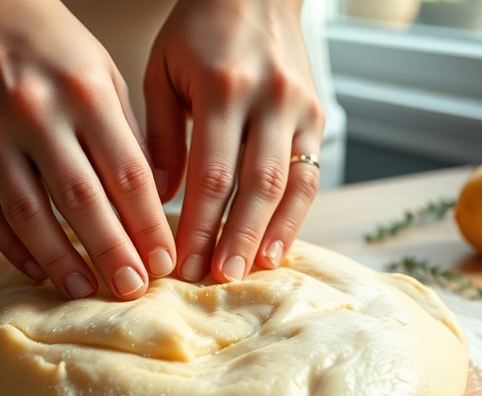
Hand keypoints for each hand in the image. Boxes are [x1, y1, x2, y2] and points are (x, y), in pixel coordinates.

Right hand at [0, 0, 175, 299]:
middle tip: (132, 289)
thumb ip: (128, 139)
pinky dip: (13, 247)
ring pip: (30, 214)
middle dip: (111, 251)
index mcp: (86, 94)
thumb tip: (155, 206)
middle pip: (81, 200)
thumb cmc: (57, 52)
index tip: (164, 262)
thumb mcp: (105, 78)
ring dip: (60, 260)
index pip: (126, 174)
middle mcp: (37, 114)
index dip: (147, 224)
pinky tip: (37, 270)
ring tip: (85, 290)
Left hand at [145, 0, 324, 282]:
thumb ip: (163, 135)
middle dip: (235, 239)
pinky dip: (295, 216)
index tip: (182, 263)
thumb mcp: (164, 70)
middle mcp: (269, 100)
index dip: (198, 224)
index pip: (211, 172)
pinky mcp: (318, 115)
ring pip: (290, 185)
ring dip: (270, 235)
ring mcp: (300, 108)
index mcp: (224, 87)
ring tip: (249, 273)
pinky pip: (310, 175)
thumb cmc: (199, 30)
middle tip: (217, 280)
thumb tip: (164, 200)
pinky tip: (278, 247)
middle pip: (255, 186)